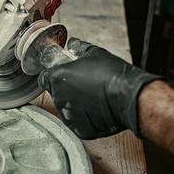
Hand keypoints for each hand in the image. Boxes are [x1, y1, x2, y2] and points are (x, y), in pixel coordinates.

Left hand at [38, 38, 160, 139]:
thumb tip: (73, 43)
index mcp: (57, 78)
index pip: (45, 79)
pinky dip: (85, 118)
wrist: (129, 97)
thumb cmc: (112, 75)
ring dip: (75, 104)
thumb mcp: (95, 54)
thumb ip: (79, 48)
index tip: (65, 76)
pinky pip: (78, 122)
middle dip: (67, 90)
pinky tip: (98, 109)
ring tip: (94, 98)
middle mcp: (58, 98)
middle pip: (56, 94)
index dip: (54, 76)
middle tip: (85, 85)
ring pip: (66, 109)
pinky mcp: (79, 129)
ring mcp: (68, 116)